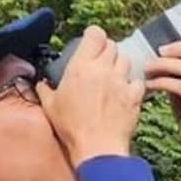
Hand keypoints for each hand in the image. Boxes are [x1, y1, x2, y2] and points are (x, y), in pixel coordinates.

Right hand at [37, 26, 143, 166]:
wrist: (97, 146)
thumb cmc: (72, 127)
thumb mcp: (51, 106)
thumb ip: (46, 90)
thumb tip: (42, 85)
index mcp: (81, 66)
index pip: (96, 34)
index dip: (95, 35)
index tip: (93, 41)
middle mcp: (103, 70)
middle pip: (113, 46)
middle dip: (108, 50)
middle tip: (102, 61)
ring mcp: (121, 82)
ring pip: (127, 61)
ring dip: (121, 65)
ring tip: (114, 76)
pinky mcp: (135, 97)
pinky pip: (139, 82)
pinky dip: (134, 84)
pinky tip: (127, 92)